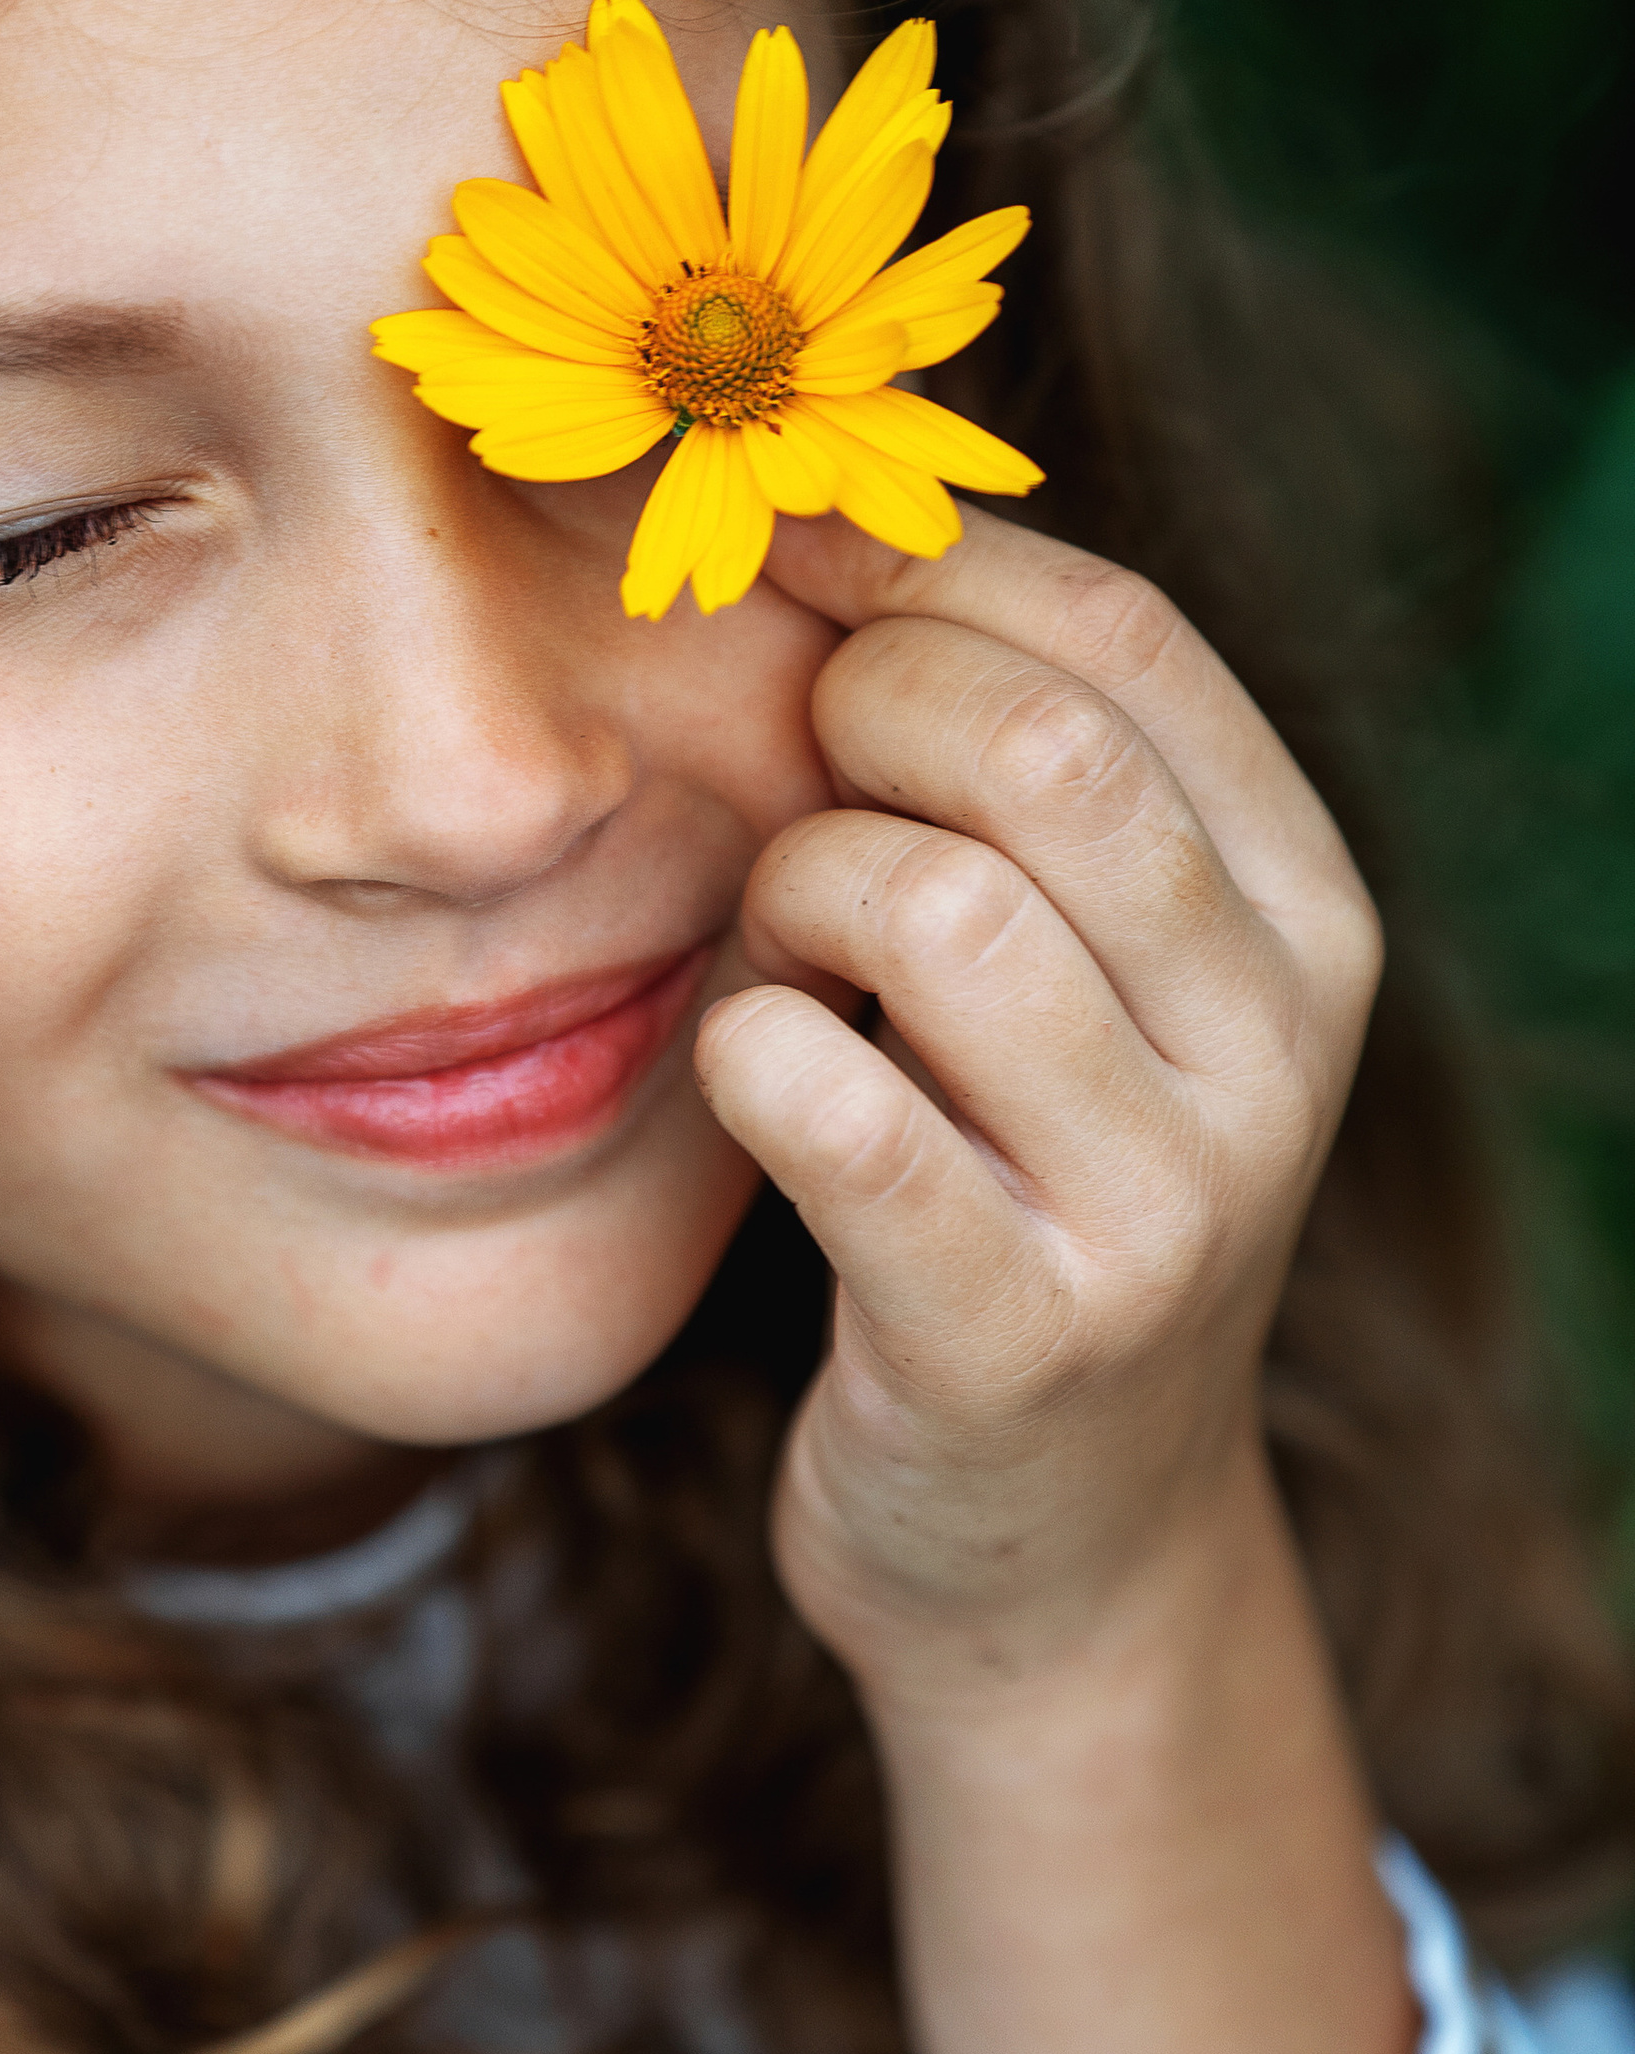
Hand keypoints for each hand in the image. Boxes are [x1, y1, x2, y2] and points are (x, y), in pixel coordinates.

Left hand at [693, 508, 1382, 1697]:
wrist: (1055, 1550)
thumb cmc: (1025, 1186)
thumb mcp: (1099, 977)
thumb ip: (1031, 772)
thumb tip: (858, 503)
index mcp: (1308, 918)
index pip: (1126, 641)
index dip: (925, 560)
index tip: (788, 555)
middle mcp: (1276, 1052)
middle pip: (1035, 752)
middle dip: (856, 723)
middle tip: (796, 794)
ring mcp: (1165, 1208)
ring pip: (928, 906)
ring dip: (792, 897)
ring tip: (792, 965)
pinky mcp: (1015, 1339)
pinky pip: (831, 1108)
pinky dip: (747, 1052)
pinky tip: (758, 1076)